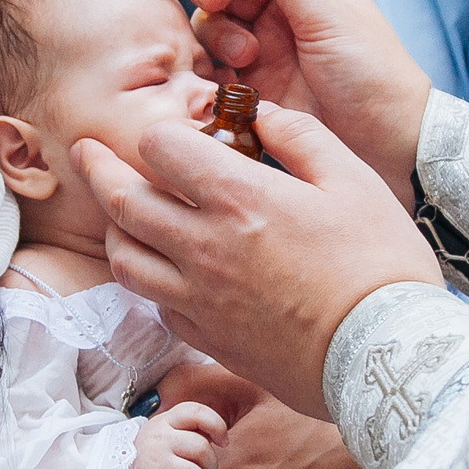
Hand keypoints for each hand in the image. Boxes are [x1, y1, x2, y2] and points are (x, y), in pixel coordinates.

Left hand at [77, 108, 440, 419]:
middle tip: (84, 150)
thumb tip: (261, 114)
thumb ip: (300, 136)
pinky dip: (149, 280)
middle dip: (97, 167)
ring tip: (118, 212)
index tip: (168, 134)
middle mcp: (203, 245)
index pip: (159, 148)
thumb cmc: (379, 263)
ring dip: (114, 227)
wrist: (384, 354)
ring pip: (123, 258)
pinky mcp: (206, 338)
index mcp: (238, 196)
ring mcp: (198, 297)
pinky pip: (155, 304)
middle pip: (122, 200)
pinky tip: (164, 268)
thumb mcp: (352, 179)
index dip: (159, 133)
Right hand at [118, 402, 229, 468]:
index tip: (222, 442)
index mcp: (164, 422)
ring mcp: (151, 465)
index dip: (217, 425)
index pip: (196, 412)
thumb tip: (223, 439)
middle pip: (202, 449)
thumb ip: (194, 431)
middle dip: (212, 467)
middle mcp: (156, 440)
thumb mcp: (170, 437)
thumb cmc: (158, 462)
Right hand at [178, 0, 429, 205]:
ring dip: (218, 31)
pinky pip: (212, 62)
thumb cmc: (374, 74)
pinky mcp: (250, 81)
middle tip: (218, 0)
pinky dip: (211, 64)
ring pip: (213, 19)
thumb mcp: (330, 14)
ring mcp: (262, 43)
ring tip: (246, 57)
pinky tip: (232, 80)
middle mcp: (281, 5)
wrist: (386, 144)